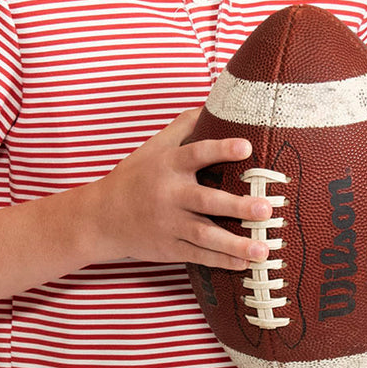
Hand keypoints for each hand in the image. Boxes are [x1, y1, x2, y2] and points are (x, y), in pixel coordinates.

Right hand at [91, 108, 274, 272]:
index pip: (196, 154)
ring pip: (205, 235)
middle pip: (206, 201)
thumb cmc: (134, 177)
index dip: (221, 149)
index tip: (247, 146)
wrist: (100, 218)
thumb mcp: (153, 147)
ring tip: (263, 250)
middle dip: (237, 207)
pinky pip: (198, 256)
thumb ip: (183, 127)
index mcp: (168, 166)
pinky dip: (221, 261)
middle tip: (265, 209)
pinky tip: (245, 264)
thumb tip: (211, 103)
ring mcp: (169, 224)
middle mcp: (169, 195)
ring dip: (235, 244)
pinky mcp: (168, 248)